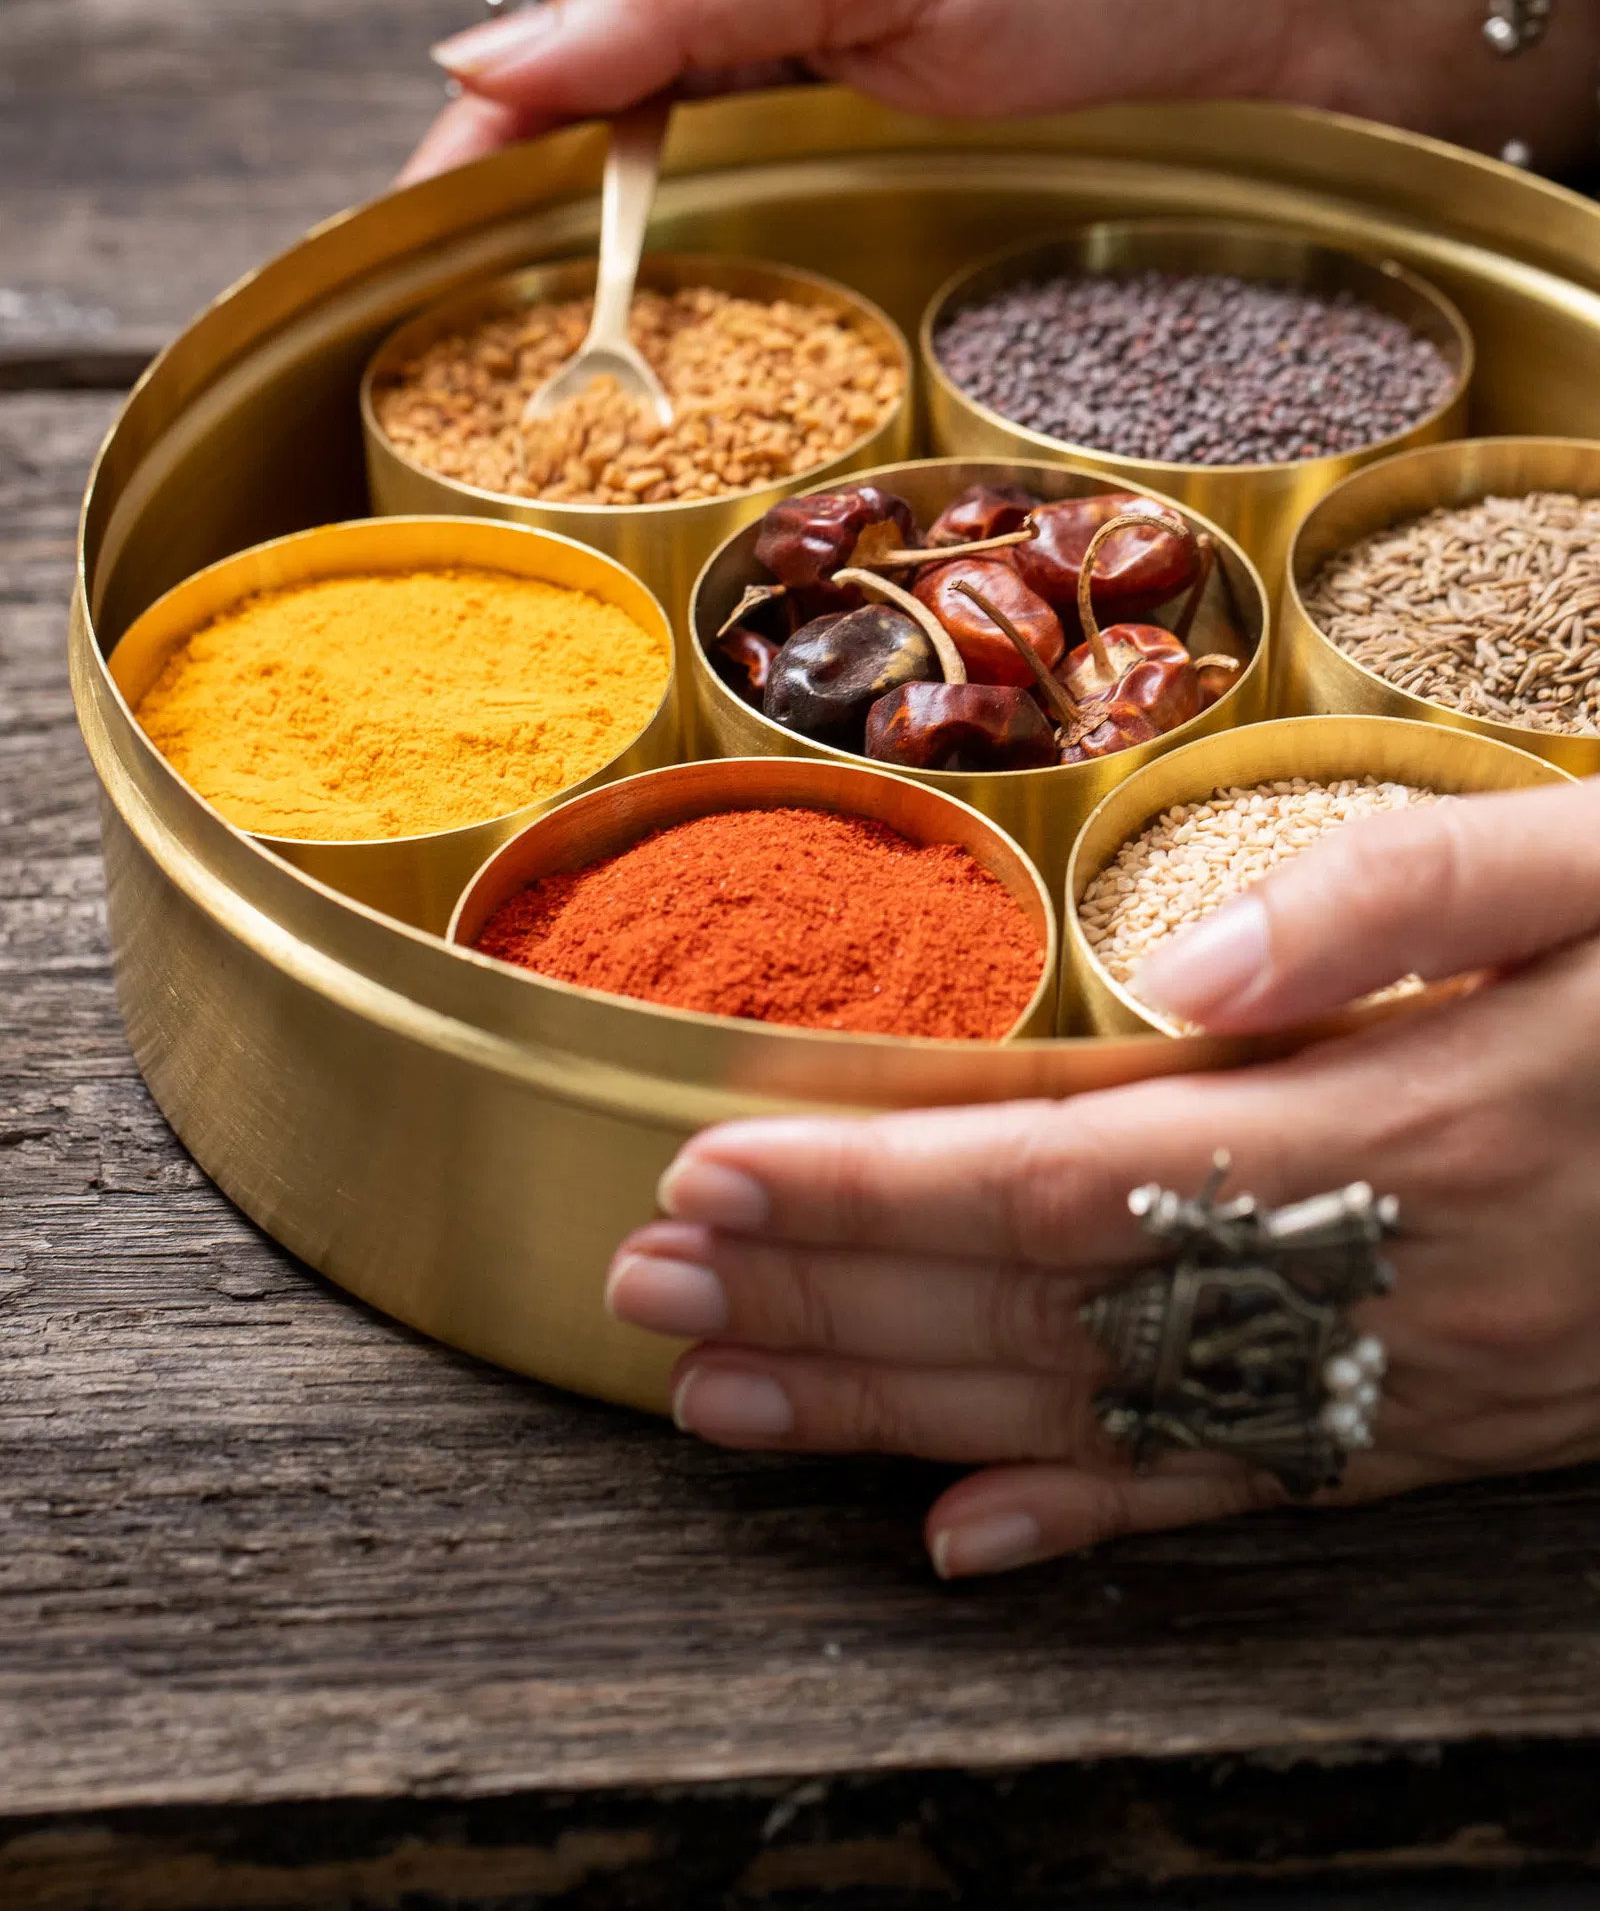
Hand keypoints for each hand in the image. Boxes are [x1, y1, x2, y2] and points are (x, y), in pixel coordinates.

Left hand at [607, 781, 1599, 1578]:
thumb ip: (1399, 898)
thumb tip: (1189, 965)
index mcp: (1394, 1128)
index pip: (1065, 1168)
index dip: (874, 1183)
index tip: (709, 1172)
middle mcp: (1376, 1282)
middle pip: (1041, 1305)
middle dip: (827, 1299)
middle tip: (641, 1289)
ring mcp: (1406, 1381)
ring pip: (1107, 1414)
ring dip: (897, 1410)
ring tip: (722, 1400)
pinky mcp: (1443, 1431)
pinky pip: (1242, 1495)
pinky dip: (1088, 1521)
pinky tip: (956, 1540)